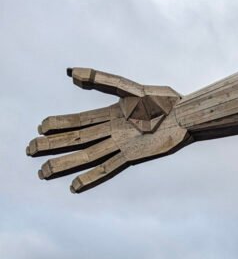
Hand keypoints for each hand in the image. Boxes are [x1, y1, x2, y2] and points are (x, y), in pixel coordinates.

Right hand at [27, 68, 190, 192]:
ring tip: (44, 171)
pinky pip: (108, 168)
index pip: (78, 121)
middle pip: (76, 140)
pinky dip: (91, 177)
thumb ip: (102, 80)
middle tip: (30, 150)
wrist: (185, 115)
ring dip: (65, 163)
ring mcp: (120, 145)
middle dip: (53, 146)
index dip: (58, 124)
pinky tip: (75, 185)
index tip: (39, 127)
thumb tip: (71, 73)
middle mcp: (112, 132)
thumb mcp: (129, 87)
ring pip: (86, 156)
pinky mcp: (132, 157)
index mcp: (110, 114)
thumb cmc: (163, 100)